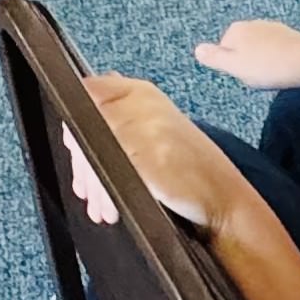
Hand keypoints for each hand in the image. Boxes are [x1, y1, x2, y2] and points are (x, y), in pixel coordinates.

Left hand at [69, 74, 245, 235]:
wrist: (225, 200)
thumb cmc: (193, 167)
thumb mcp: (159, 124)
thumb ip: (123, 110)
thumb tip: (84, 99)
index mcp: (142, 92)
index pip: (89, 91)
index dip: (75, 119)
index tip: (74, 144)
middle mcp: (142, 105)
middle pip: (85, 126)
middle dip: (80, 162)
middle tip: (84, 186)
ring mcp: (144, 131)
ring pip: (93, 153)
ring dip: (91, 183)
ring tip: (100, 205)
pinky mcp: (145, 160)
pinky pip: (106, 175)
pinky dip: (104, 195)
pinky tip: (109, 209)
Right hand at [195, 18, 299, 91]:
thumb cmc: (266, 66)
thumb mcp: (235, 66)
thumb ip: (215, 57)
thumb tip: (197, 49)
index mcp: (235, 29)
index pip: (224, 48)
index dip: (232, 64)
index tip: (244, 75)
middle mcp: (251, 23)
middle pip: (242, 46)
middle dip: (248, 60)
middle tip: (259, 76)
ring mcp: (271, 26)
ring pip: (259, 46)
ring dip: (263, 58)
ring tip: (272, 74)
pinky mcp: (288, 34)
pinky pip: (275, 47)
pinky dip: (276, 56)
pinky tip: (284, 68)